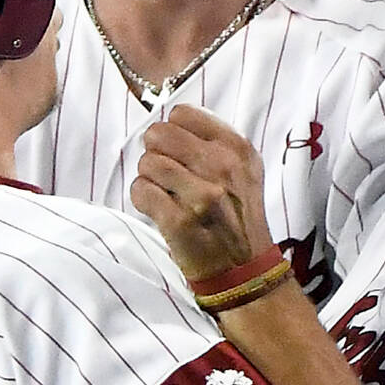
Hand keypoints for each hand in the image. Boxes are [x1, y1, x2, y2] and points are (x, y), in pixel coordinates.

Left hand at [131, 105, 277, 282]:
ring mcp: (201, 195)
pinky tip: (160, 210)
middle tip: (167, 175)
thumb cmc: (237, 217)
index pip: (181, 114)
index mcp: (237, 149)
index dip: (172, 132)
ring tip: (167, 195)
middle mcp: (222, 167)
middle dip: (156, 153)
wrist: (244, 269)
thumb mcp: (243, 171)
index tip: (178, 152)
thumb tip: (169, 122)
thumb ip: (213, 142)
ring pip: (147, 163)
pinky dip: (143, 201)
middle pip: (159, 134)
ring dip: (149, 179)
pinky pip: (140, 191)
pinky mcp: (179, 221)